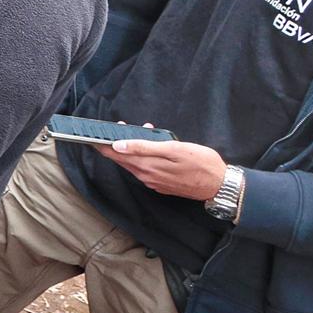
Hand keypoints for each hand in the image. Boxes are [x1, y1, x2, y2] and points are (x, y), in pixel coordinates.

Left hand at [93, 135, 225, 201]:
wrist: (220, 185)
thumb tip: (118, 145)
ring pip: (133, 163)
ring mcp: (153, 182)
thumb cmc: (201, 163)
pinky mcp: (161, 184)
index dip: (103, 143)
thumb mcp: (174, 149)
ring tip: (137, 132)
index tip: (92, 134)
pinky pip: (144, 168)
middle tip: (117, 127)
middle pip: (121, 159)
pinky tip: (150, 147)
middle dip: (116, 143)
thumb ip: (144, 147)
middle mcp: (146, 176)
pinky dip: (142, 156)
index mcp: (146, 166)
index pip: (115, 154)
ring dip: (130, 148)